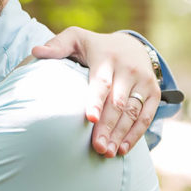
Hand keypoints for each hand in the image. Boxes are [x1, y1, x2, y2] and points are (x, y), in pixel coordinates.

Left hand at [31, 27, 159, 157]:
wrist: (131, 45)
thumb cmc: (94, 46)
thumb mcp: (76, 38)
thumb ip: (57, 45)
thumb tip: (36, 51)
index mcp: (107, 57)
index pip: (102, 82)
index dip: (96, 101)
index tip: (89, 119)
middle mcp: (128, 69)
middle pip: (117, 103)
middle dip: (107, 126)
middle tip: (97, 147)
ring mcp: (144, 81)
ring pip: (132, 112)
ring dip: (120, 134)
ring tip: (107, 152)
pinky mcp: (154, 92)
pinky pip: (146, 116)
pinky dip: (135, 134)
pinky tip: (122, 149)